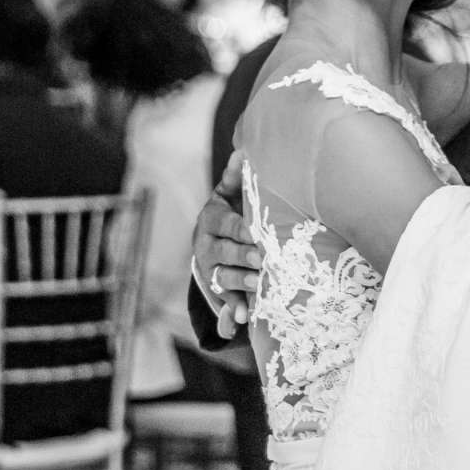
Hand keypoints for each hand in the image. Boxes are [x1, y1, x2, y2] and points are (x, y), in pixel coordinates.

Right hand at [192, 154, 261, 328]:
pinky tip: (241, 318)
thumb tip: (242, 151)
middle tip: (262, 259)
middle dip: (242, 256)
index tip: (255, 231)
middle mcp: (207, 245)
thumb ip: (236, 178)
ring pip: (222, 277)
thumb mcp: (230, 194)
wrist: (214, 241)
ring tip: (257, 283)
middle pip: (223, 252)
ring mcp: (211, 269)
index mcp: (212, 220)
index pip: (224, 223)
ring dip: (239, 282)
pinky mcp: (218, 290)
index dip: (239, 228)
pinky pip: (223, 302)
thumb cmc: (231, 212)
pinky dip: (231, 311)